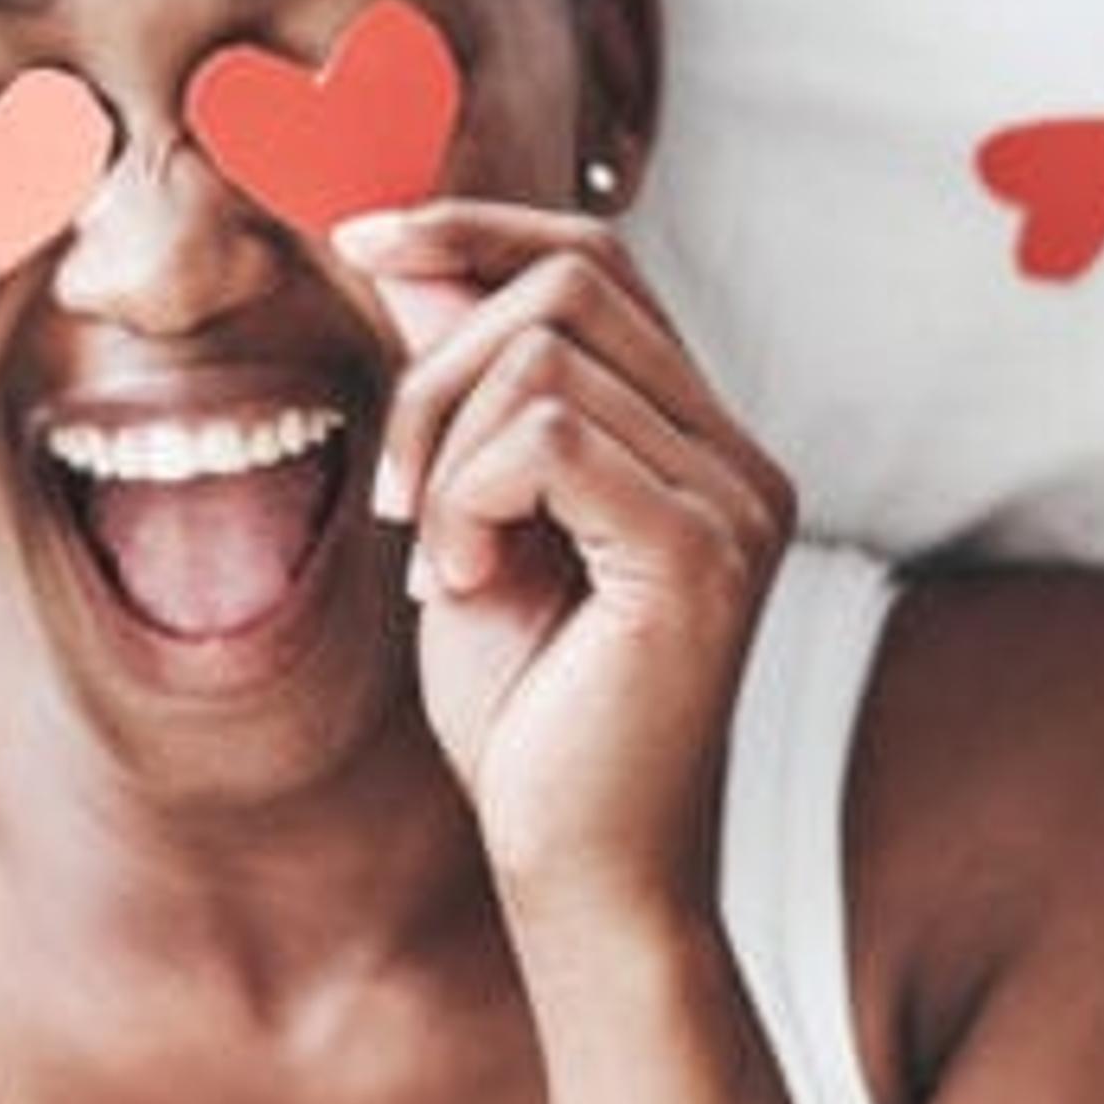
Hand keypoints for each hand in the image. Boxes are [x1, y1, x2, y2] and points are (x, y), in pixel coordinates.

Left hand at [336, 202, 795, 926]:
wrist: (582, 875)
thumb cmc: (531, 721)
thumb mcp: (469, 522)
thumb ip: (455, 390)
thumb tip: (402, 253)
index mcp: (702, 442)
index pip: (599, 259)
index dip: (477, 228)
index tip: (362, 241)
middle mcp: (740, 458)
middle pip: (570, 278)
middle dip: (436, 359)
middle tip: (396, 495)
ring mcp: (734, 501)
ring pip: (542, 354)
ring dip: (440, 447)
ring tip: (438, 562)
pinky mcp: (699, 554)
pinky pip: (547, 439)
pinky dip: (467, 498)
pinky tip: (460, 585)